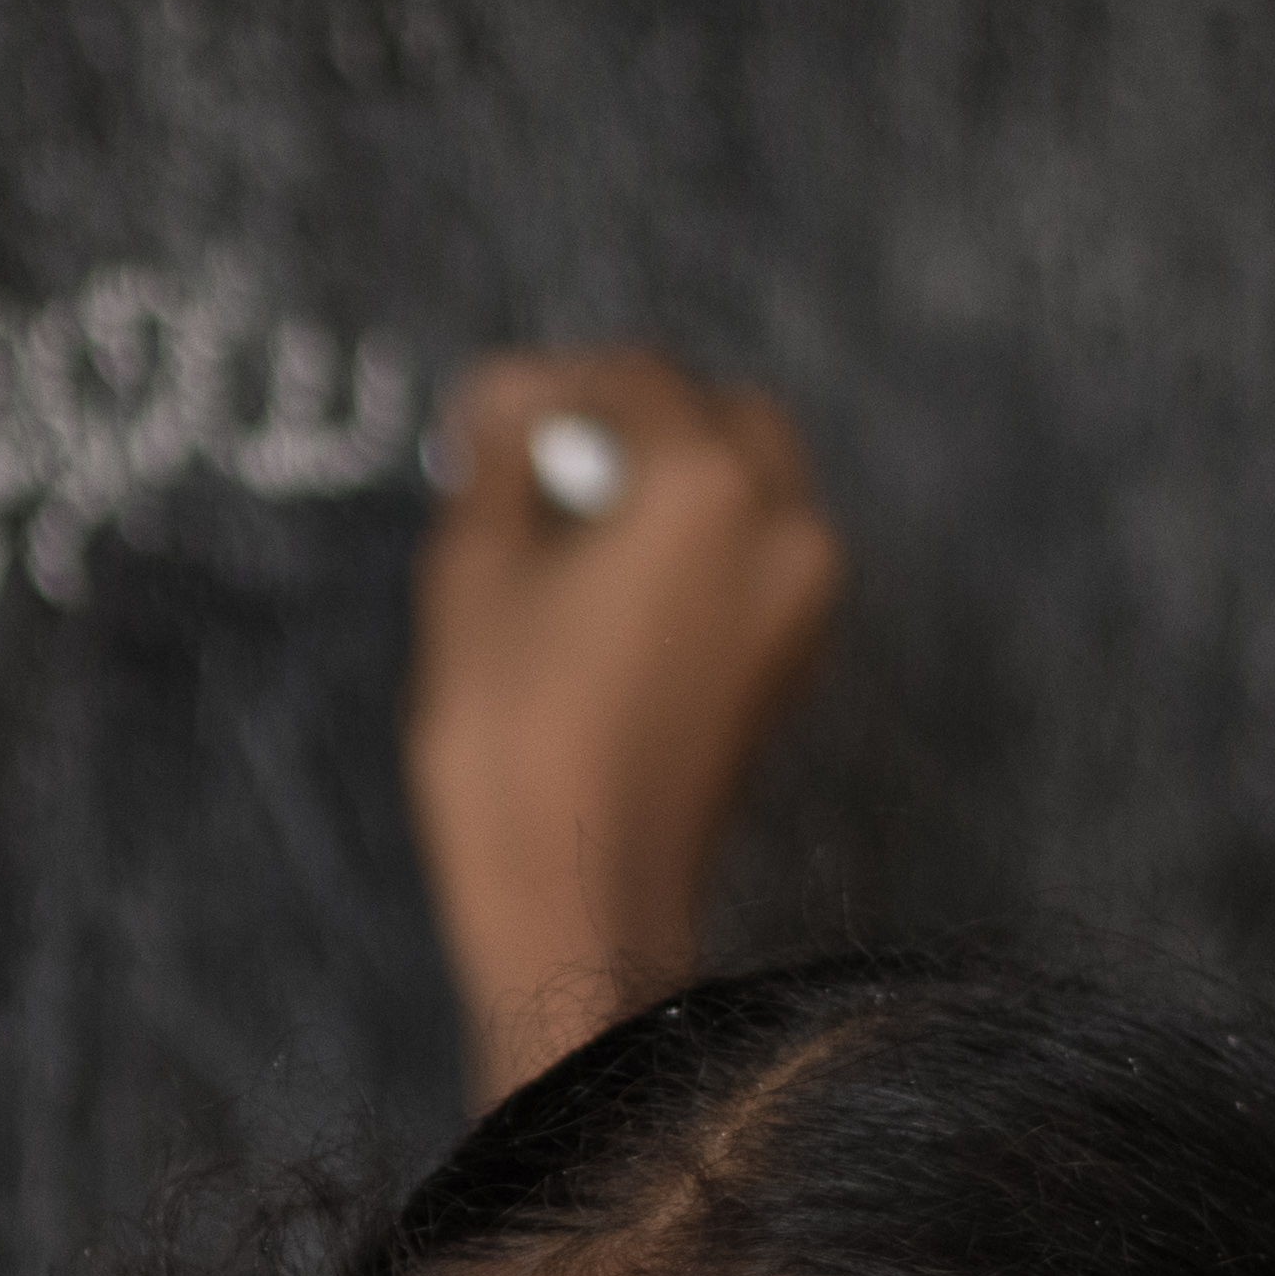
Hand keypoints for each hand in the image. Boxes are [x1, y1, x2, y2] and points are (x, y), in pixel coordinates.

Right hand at [407, 349, 844, 1107]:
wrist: (578, 896)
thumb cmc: (512, 742)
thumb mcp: (472, 574)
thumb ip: (499, 463)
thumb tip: (507, 407)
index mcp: (704, 484)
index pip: (634, 378)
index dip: (550, 385)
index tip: (488, 416)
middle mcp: (781, 525)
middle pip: (719, 419)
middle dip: (632, 420)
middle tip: (541, 458)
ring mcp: (802, 598)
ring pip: (750, 487)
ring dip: (670, 481)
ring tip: (570, 527)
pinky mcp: (792, 658)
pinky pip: (755, 558)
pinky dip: (697, 545)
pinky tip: (612, 585)